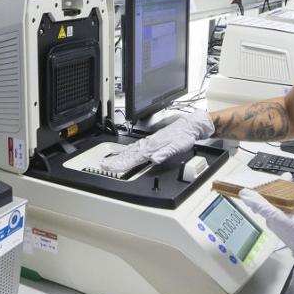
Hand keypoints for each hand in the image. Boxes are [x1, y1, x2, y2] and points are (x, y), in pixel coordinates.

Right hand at [99, 110, 214, 174]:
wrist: (189, 125)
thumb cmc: (184, 136)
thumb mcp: (177, 146)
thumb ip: (165, 153)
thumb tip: (154, 159)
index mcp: (153, 147)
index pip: (134, 158)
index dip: (122, 164)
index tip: (110, 168)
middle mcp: (148, 144)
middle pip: (129, 154)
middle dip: (115, 161)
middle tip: (103, 166)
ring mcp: (148, 142)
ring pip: (130, 150)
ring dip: (119, 157)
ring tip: (108, 161)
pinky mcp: (150, 141)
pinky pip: (135, 147)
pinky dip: (126, 151)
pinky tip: (122, 152)